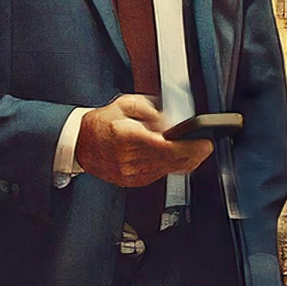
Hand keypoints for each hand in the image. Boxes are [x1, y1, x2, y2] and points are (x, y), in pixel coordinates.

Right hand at [75, 94, 212, 187]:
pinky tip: (176, 155)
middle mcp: (128, 158)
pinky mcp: (132, 181)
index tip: (205, 143)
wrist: (80, 144)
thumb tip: (174, 122)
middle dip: (194, 153)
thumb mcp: (127, 104)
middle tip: (206, 145)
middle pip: (171, 160)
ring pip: (168, 169)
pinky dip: (170, 165)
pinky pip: (159, 174)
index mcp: (126, 136)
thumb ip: (153, 111)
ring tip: (194, 148)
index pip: (165, 147)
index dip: (189, 147)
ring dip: (184, 160)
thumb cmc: (103, 122)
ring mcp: (130, 173)